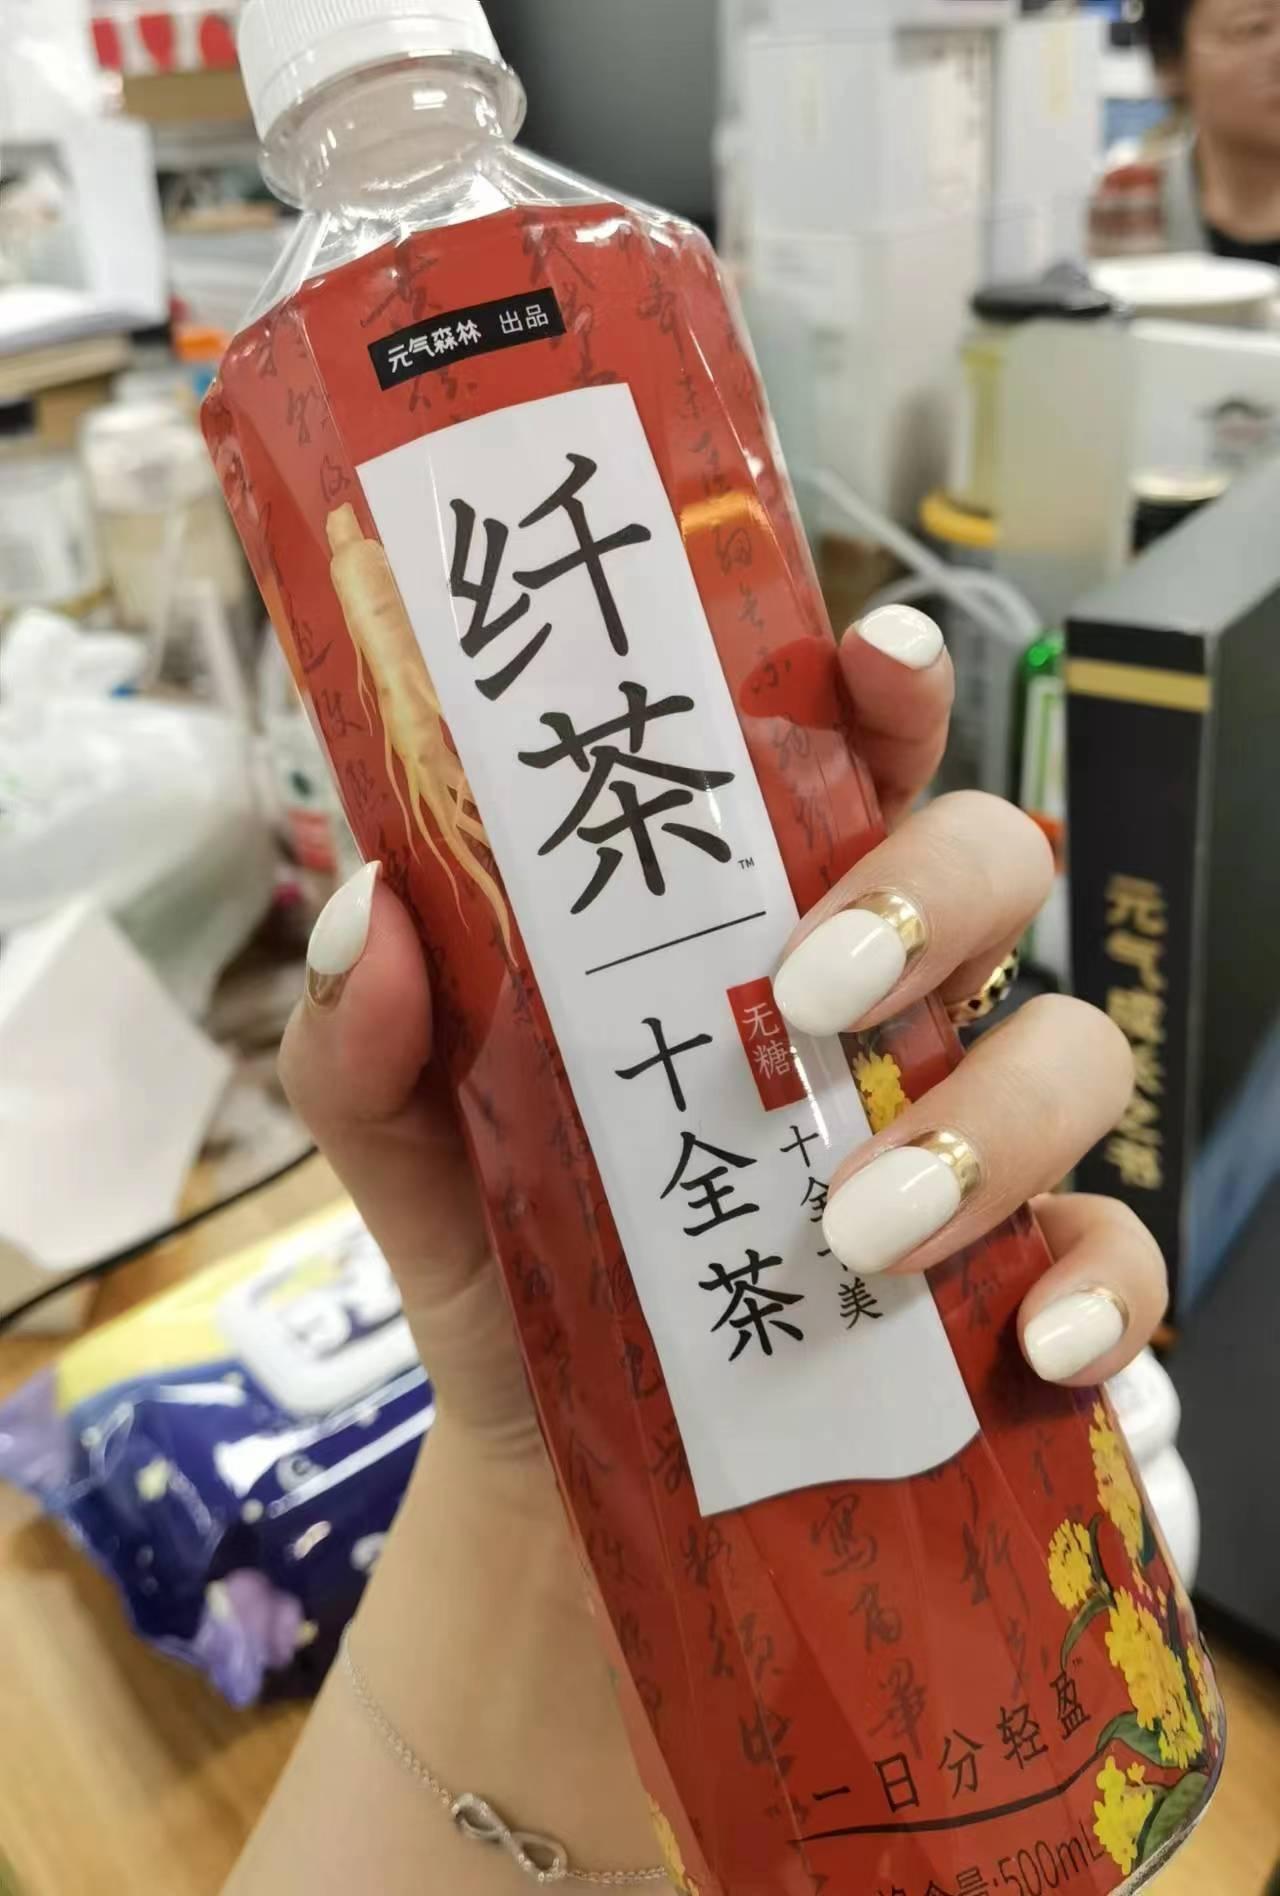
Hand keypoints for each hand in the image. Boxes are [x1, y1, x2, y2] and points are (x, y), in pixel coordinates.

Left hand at [280, 605, 1165, 1470]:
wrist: (555, 1471)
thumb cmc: (509, 1262)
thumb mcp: (411, 1152)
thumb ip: (369, 1040)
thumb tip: (370, 908)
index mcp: (751, 931)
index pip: (846, 765)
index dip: (879, 688)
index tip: (864, 658)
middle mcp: (881, 1011)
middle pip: (990, 864)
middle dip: (930, 897)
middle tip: (808, 994)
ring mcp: (964, 1142)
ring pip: (1075, 1050)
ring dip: (993, 1123)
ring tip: (855, 1227)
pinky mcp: (1012, 1283)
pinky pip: (1119, 1258)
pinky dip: (1103, 1293)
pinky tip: (1029, 1348)